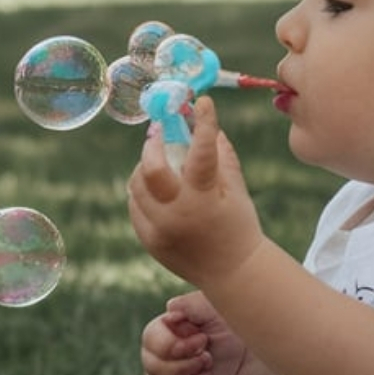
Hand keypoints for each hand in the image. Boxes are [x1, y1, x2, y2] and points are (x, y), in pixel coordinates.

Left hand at [127, 96, 263, 291]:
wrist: (232, 272)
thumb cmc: (238, 225)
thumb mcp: (236, 190)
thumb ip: (222, 156)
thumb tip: (207, 124)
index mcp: (206, 198)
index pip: (201, 151)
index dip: (203, 122)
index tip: (202, 102)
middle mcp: (179, 214)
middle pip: (151, 169)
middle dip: (154, 144)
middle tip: (160, 133)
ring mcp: (160, 229)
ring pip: (137, 186)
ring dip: (145, 167)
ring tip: (157, 159)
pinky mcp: (149, 241)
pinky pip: (135, 207)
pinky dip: (142, 192)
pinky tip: (154, 187)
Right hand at [141, 291, 254, 374]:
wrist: (240, 356)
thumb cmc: (227, 328)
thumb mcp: (215, 310)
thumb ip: (192, 304)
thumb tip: (170, 309)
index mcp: (164, 322)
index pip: (153, 338)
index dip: (179, 345)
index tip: (203, 339)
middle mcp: (155, 343)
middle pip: (152, 362)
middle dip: (185, 364)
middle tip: (206, 355)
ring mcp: (158, 363)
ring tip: (206, 364)